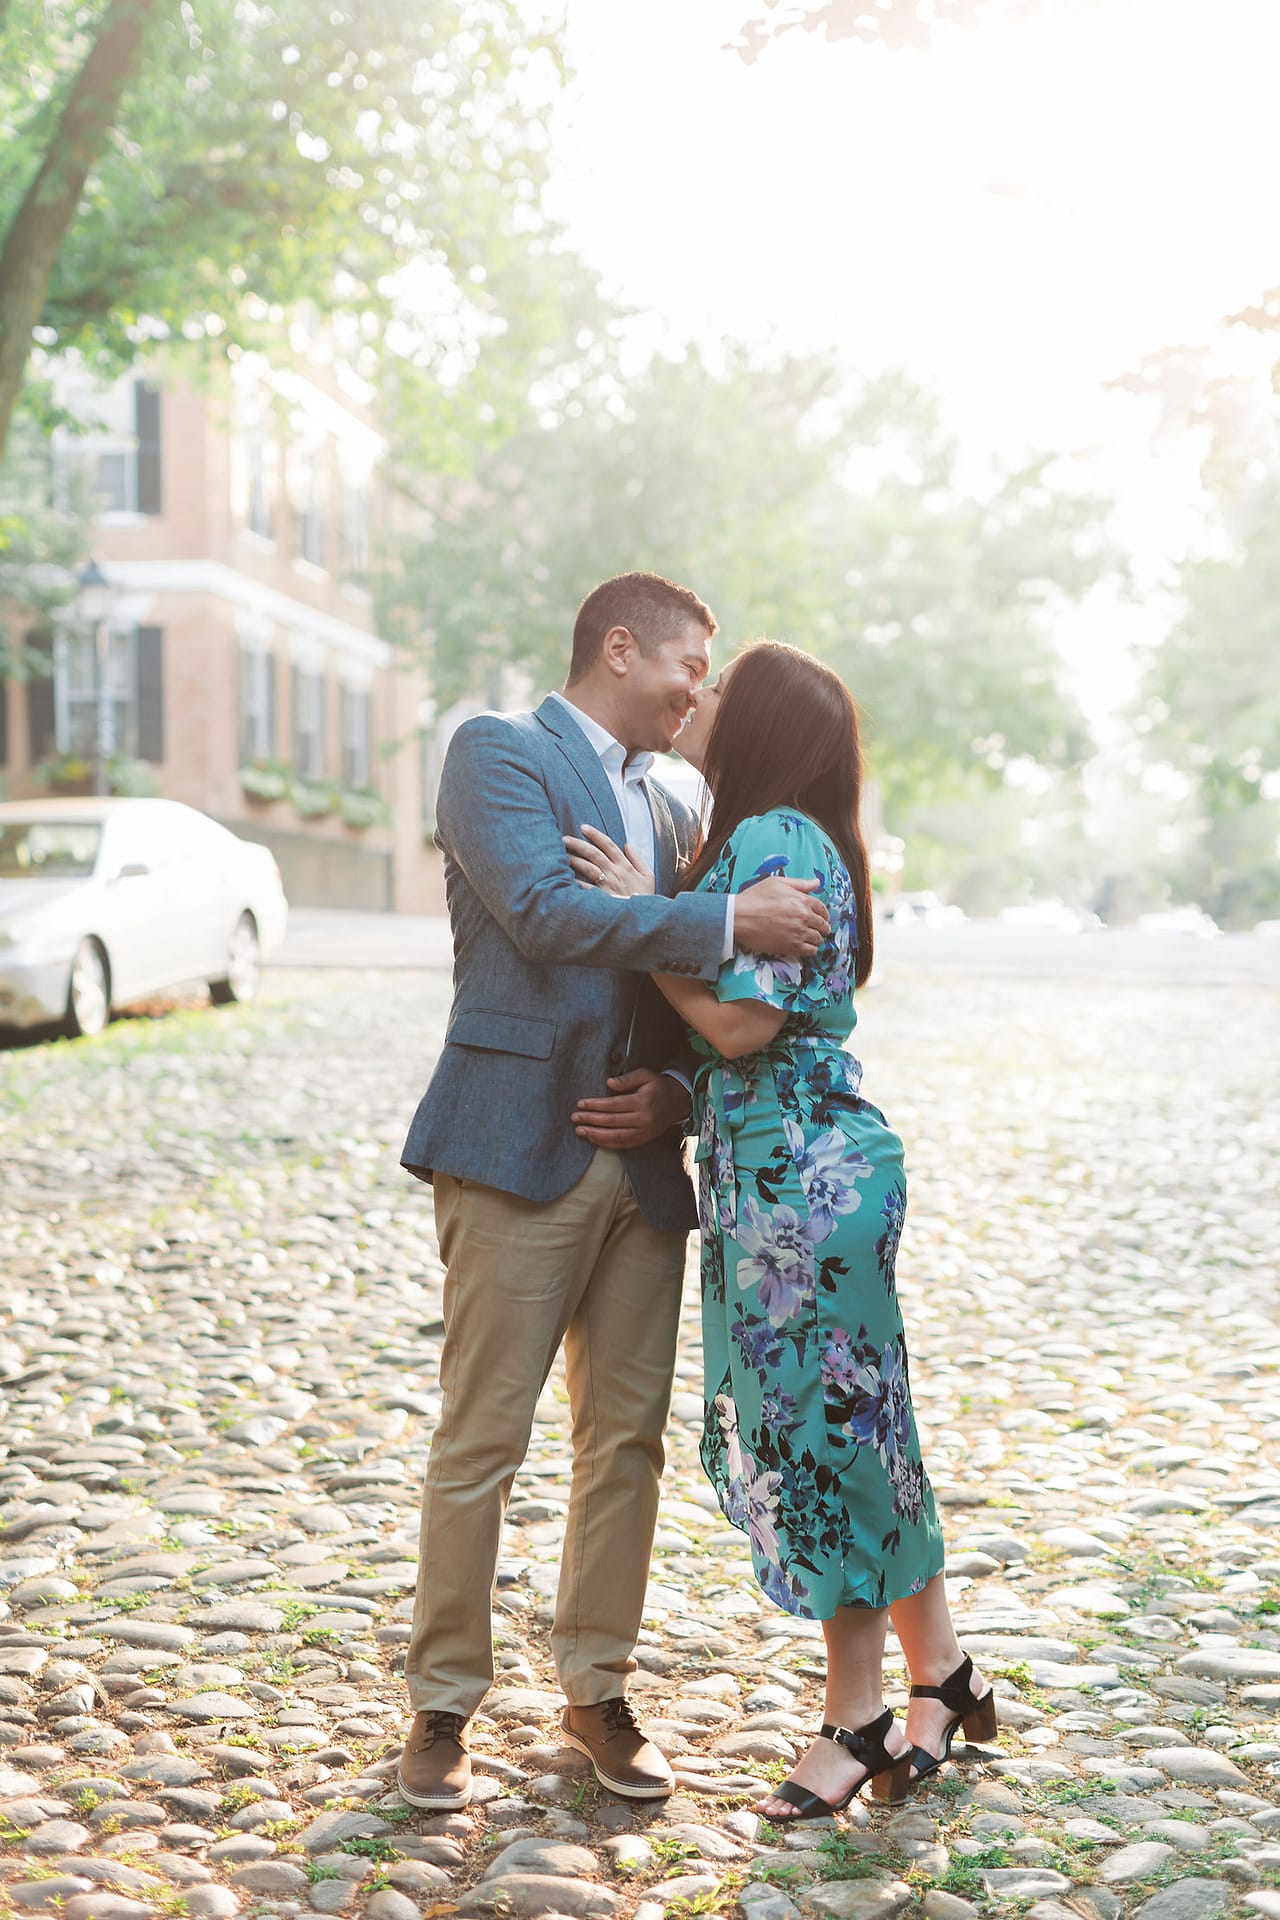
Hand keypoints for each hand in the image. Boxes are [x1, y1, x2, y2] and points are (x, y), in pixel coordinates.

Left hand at [563, 822, 654, 896]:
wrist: (645, 917)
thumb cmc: (645, 898)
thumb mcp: (648, 876)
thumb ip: (638, 859)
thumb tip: (629, 845)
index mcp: (625, 865)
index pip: (608, 845)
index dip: (595, 835)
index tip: (583, 827)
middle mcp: (614, 872)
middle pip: (594, 853)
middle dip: (578, 844)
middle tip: (564, 838)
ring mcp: (607, 884)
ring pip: (587, 867)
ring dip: (574, 859)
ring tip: (561, 854)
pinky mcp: (602, 897)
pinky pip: (585, 887)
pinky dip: (575, 881)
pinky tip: (564, 876)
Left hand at [572, 1069, 690, 1148]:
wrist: (677, 1103)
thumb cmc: (657, 1086)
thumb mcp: (645, 1075)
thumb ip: (627, 1078)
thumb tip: (609, 1083)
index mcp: (643, 1102)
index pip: (613, 1105)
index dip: (595, 1105)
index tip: (580, 1104)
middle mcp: (644, 1119)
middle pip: (612, 1121)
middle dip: (591, 1120)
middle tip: (574, 1118)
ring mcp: (644, 1132)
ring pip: (616, 1136)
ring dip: (595, 1135)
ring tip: (580, 1131)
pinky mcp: (644, 1140)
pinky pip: (623, 1145)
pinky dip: (607, 1144)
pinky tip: (594, 1139)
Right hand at [734, 875, 828, 959]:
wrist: (739, 917)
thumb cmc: (755, 898)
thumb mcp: (777, 883)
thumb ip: (799, 883)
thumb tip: (817, 882)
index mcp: (802, 900)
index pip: (822, 909)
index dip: (823, 914)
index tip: (822, 917)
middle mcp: (804, 917)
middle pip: (822, 925)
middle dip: (822, 927)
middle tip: (818, 929)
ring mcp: (798, 933)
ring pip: (818, 939)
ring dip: (816, 938)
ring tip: (811, 938)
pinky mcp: (791, 947)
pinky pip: (810, 951)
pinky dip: (811, 949)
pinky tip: (805, 946)